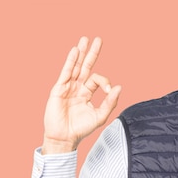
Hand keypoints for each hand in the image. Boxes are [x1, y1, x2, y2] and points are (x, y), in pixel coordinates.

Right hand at [42, 37, 121, 153]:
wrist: (65, 137)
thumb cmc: (81, 129)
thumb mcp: (100, 115)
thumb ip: (110, 102)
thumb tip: (119, 87)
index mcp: (86, 93)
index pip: (97, 80)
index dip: (104, 81)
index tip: (108, 89)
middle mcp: (77, 88)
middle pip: (85, 67)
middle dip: (92, 53)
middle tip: (98, 39)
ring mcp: (67, 87)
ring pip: (75, 66)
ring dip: (80, 53)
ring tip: (85, 39)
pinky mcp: (58, 89)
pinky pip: (65, 72)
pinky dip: (70, 61)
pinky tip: (75, 51)